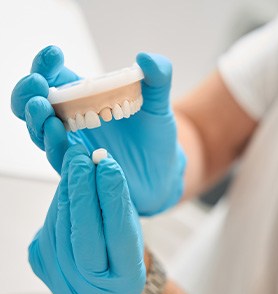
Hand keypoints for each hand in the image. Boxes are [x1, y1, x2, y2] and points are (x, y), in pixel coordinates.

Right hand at [11, 46, 185, 214]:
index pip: (57, 79)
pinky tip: (60, 134)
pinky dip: (56, 146)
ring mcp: (75, 145)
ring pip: (41, 132)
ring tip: (42, 107)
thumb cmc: (156, 135)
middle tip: (37, 84)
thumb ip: (158, 78)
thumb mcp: (159, 104)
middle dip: (29, 92)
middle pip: (37, 105)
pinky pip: (60, 158)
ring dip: (37, 119)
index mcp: (87, 99)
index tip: (54, 54)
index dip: (47, 65)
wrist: (163, 170)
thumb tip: (145, 57)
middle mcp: (74, 121)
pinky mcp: (81, 168)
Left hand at [28, 144, 145, 293]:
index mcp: (126, 282)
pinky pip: (47, 231)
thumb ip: (117, 201)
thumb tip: (100, 164)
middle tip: (82, 158)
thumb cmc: (124, 244)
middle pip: (83, 238)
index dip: (113, 198)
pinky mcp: (45, 270)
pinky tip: (67, 185)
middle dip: (82, 193)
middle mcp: (94, 292)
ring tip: (75, 163)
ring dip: (67, 193)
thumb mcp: (130, 225)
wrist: (107, 270)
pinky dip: (58, 204)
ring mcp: (65, 284)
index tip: (108, 166)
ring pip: (60, 231)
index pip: (119, 236)